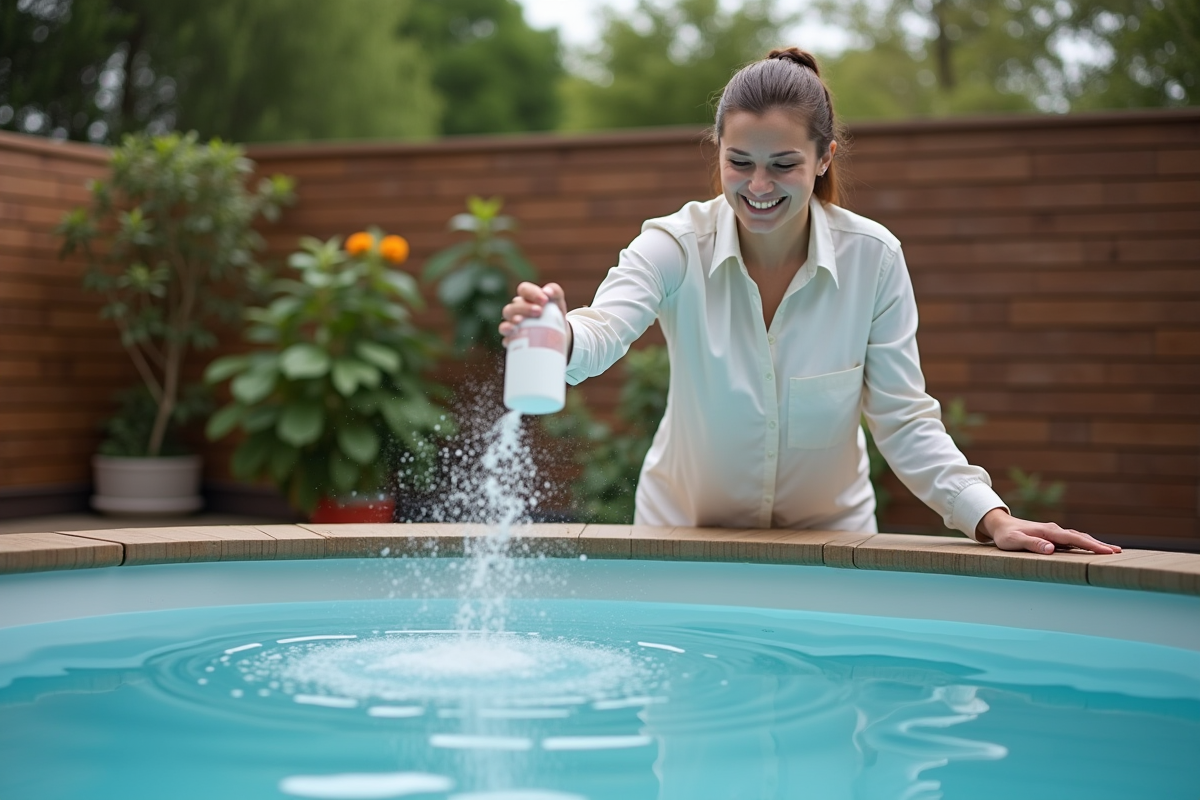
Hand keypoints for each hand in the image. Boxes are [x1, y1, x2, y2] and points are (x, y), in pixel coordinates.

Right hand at [500, 282, 569, 346]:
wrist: (556, 340)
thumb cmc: (556, 318)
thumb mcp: (559, 304)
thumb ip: (556, 292)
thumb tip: (547, 292)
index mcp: (528, 298)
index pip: (524, 289)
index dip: (532, 293)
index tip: (545, 300)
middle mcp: (518, 308)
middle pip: (515, 303)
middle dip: (525, 306)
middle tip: (538, 311)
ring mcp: (512, 321)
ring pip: (508, 314)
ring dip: (514, 315)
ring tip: (521, 320)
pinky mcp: (511, 337)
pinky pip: (505, 331)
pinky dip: (506, 329)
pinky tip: (512, 330)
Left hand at [976, 508, 1120, 554]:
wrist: (1000, 525)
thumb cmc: (1006, 536)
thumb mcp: (1014, 542)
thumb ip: (1032, 544)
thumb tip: (1051, 549)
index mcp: (1048, 531)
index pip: (1074, 539)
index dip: (1091, 545)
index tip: (1107, 551)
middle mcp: (1054, 530)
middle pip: (1080, 537)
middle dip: (1099, 544)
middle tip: (1117, 552)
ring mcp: (1054, 532)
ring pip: (1078, 537)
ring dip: (1094, 543)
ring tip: (1111, 551)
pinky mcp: (1052, 535)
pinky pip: (1072, 539)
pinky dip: (1084, 543)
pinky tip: (1092, 548)